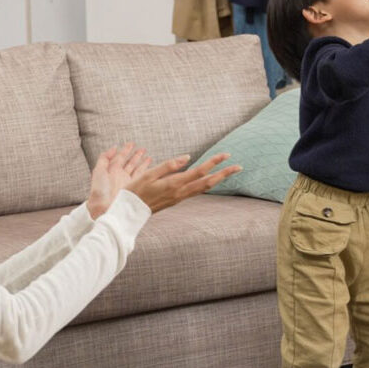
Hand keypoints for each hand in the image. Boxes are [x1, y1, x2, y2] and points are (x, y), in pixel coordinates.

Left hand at [86, 144, 148, 218]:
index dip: (126, 150)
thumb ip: (105, 158)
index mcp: (111, 170)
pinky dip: (145, 170)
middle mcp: (120, 175)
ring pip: (136, 168)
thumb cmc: (99, 190)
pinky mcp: (133, 187)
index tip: (132, 143)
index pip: (120, 157)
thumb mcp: (98, 170)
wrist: (103, 206)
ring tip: (148, 155)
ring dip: (142, 161)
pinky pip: (140, 176)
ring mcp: (127, 181)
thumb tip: (114, 148)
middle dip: (136, 155)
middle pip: (130, 162)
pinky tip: (149, 165)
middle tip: (143, 149)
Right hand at [125, 152, 241, 212]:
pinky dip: (206, 184)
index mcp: (174, 184)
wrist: (129, 212)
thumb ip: (168, 165)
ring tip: (228, 172)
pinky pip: (196, 192)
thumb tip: (187, 157)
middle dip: (224, 174)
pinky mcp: (176, 200)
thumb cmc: (135, 190)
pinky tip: (209, 181)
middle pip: (207, 182)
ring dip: (217, 180)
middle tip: (239, 167)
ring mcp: (179, 198)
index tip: (226, 155)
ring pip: (203, 188)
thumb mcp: (148, 174)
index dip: (214, 162)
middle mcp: (180, 192)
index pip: (199, 171)